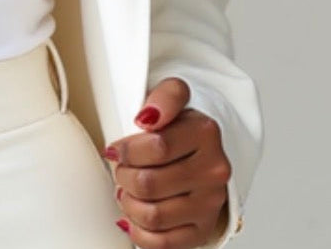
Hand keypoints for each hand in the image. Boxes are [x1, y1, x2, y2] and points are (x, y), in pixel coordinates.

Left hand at [104, 77, 231, 248]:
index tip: (116, 149)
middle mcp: (213, 171)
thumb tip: (147, 117)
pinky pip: (162, 243)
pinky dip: (139, 230)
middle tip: (121, 168)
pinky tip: (134, 214)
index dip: (126, 150)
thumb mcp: (172, 96)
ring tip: (126, 189)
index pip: (156, 147)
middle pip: (149, 183)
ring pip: (153, 215)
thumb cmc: (180, 125)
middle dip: (124, 175)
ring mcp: (210, 204)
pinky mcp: (202, 230)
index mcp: (206, 133)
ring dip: (128, 202)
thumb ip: (164, 97)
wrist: (204, 151)